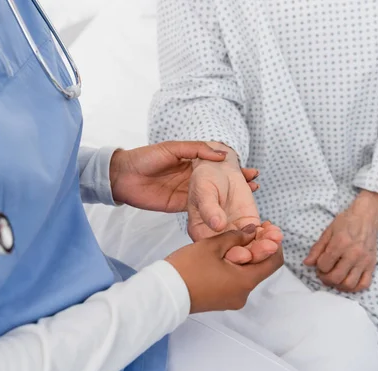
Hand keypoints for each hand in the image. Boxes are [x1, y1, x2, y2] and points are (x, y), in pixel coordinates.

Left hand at [110, 142, 258, 211]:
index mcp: (193, 160)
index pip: (219, 164)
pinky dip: (215, 213)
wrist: (122, 177)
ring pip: (215, 197)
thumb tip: (221, 154)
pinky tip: (228, 216)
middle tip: (255, 187)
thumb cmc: (145, 158)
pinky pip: (201, 211)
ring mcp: (189, 193)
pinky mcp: (182, 207)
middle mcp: (194, 177)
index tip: (252, 172)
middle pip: (220, 182)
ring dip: (230, 200)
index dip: (234, 168)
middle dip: (237, 185)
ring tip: (247, 203)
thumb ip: (196, 150)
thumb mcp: (172, 148)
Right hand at [166, 224, 284, 313]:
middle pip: (260, 267)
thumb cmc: (187, 268)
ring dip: (244, 256)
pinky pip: (234, 281)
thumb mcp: (212, 245)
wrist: (163, 293)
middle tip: (249, 230)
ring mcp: (231, 300)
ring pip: (246, 273)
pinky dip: (233, 266)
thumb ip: (236, 235)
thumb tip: (253, 230)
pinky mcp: (220, 300)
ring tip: (232, 239)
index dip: (274, 243)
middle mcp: (243, 294)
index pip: (274, 261)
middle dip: (257, 247)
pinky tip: (222, 254)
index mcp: (245, 281)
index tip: (265, 229)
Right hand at [187, 143, 279, 262]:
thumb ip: (209, 208)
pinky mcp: (249, 224)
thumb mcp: (203, 191)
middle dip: (255, 253)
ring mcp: (235, 232)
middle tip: (269, 247)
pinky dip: (269, 235)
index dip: (231, 254)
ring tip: (276, 238)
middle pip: (237, 252)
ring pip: (252, 246)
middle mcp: (218, 237)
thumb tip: (216, 224)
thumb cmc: (204, 179)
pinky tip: (275, 232)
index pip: (217, 251)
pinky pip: (260, 235)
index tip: (245, 255)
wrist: (218, 167)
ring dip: (266, 245)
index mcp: (201, 233)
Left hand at [304, 190, 377, 291]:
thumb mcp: (328, 232)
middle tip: (323, 273)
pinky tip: (346, 282)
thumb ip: (317, 248)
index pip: (324, 265)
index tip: (319, 263)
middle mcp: (353, 254)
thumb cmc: (346, 222)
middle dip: (325, 278)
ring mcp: (364, 261)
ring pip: (349, 284)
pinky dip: (354, 288)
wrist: (367, 217)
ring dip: (338, 285)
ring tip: (334, 278)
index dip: (318, 267)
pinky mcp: (372, 265)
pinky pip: (364, 284)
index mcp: (340, 243)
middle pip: (336, 277)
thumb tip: (307, 263)